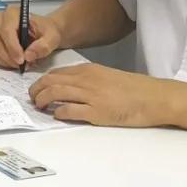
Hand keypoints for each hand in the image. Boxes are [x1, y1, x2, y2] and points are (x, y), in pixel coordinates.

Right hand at [0, 5, 64, 69]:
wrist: (44, 32)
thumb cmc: (46, 31)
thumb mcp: (52, 37)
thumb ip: (43, 45)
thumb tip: (28, 55)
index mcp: (13, 13)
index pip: (6, 30)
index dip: (12, 47)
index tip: (22, 60)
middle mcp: (0, 18)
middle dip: (8, 56)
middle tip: (21, 65)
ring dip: (4, 60)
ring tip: (20, 64)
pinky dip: (0, 60)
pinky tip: (12, 62)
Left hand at [28, 64, 183, 126]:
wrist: (153, 97)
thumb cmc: (133, 89)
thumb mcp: (107, 77)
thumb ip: (88, 81)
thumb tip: (69, 90)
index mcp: (88, 70)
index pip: (56, 73)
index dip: (42, 82)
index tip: (37, 90)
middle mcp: (86, 80)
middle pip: (50, 82)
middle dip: (36, 90)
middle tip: (32, 99)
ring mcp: (90, 95)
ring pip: (55, 94)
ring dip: (42, 101)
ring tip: (39, 107)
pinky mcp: (96, 112)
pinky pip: (69, 111)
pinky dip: (58, 113)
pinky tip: (57, 116)